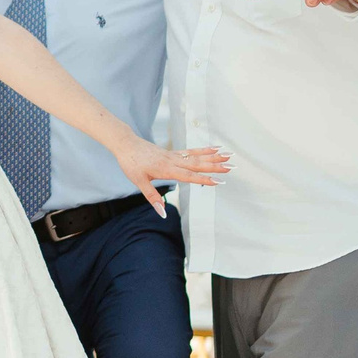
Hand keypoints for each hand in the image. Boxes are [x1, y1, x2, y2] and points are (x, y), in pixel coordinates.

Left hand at [116, 136, 230, 213]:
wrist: (125, 144)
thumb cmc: (131, 164)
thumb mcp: (139, 182)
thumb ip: (153, 198)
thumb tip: (162, 213)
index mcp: (166, 169)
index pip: (189, 176)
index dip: (204, 179)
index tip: (219, 181)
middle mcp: (173, 161)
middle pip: (197, 164)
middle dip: (215, 166)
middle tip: (232, 167)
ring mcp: (174, 155)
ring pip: (197, 156)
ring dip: (214, 156)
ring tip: (229, 155)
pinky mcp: (173, 152)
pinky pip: (191, 151)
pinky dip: (204, 150)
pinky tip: (215, 148)